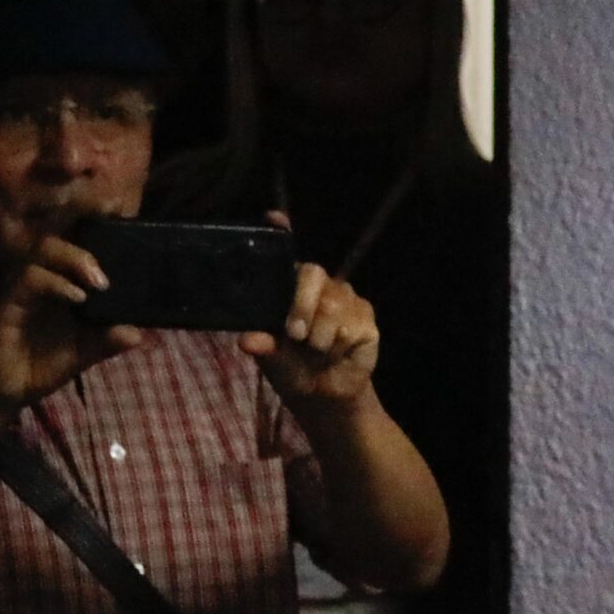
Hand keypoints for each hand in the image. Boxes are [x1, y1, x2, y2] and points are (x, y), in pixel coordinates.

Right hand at [0, 233, 141, 417]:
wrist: (4, 392)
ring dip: (73, 259)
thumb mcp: (82, 354)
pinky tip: (76, 297)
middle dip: (86, 235)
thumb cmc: (38, 367)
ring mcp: (18, 286)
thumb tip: (138, 333)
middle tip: (113, 251)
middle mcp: (37, 277)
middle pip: (56, 236)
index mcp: (57, 282)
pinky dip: (54, 283)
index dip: (92, 227)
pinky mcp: (6, 300)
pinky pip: (28, 278)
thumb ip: (106, 341)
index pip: (74, 246)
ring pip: (41, 250)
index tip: (120, 217)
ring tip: (99, 283)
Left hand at [242, 220, 379, 414]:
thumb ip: (262, 345)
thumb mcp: (270, 357)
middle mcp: (318, 285)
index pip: (284, 250)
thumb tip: (248, 341)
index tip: (274, 217)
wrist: (324, 396)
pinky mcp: (365, 317)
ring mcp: (345, 298)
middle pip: (313, 274)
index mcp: (289, 286)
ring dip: (320, 338)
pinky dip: (338, 347)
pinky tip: (336, 353)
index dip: (280, 230)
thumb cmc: (292, 368)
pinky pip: (351, 326)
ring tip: (316, 351)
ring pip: (332, 306)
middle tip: (295, 335)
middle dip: (302, 307)